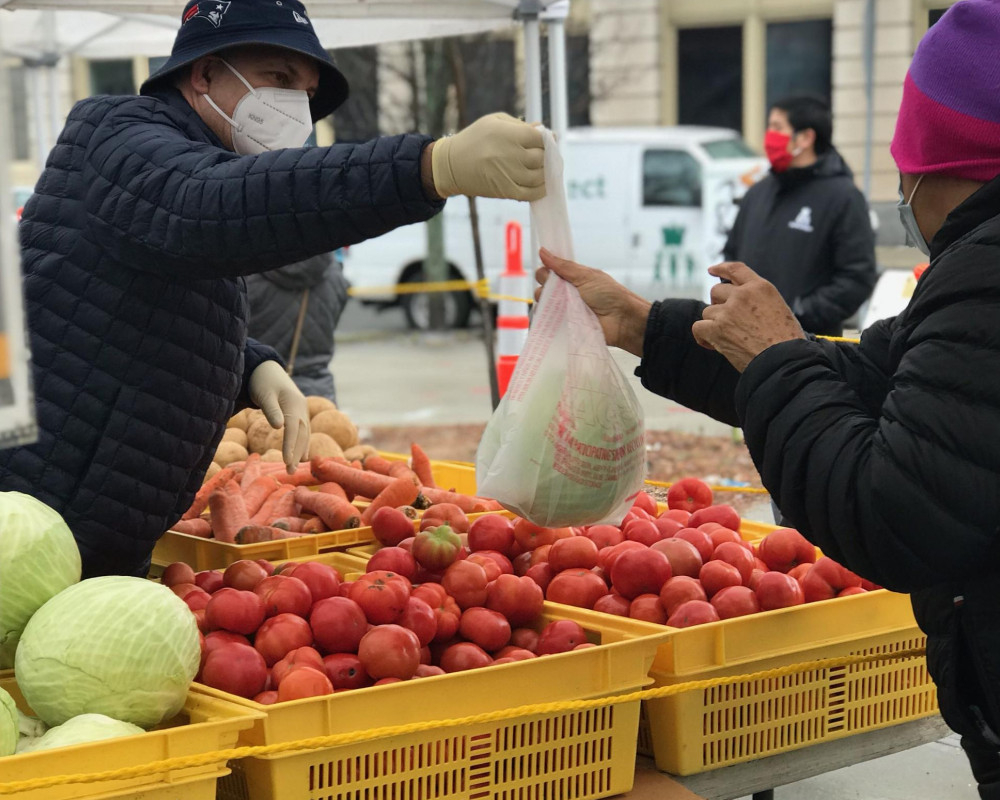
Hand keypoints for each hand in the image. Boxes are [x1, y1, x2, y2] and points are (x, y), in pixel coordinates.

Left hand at [248, 361, 309, 473]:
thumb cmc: (262, 381)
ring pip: (304, 434)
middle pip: (301, 434)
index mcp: (294, 403)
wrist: (267, 369)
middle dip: (297, 454)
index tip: (287, 462)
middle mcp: (301, 408)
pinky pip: (304, 431)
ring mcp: (302, 411)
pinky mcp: (299, 413)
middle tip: (290, 472)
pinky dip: (303, 444)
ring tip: (296, 468)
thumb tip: (279, 427)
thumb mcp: (264, 394)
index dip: (290, 446)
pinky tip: (303, 456)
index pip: (293, 429)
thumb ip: (271, 410)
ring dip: (301, 451)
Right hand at [430, 113, 544, 200]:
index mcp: (508, 134)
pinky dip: (540, 190)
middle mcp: (510, 155)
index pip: (539, 138)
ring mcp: (509, 174)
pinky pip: (530, 193)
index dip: (547, 139)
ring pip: (539, 176)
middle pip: (541, 157)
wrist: (452, 165)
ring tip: (543, 169)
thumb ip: (519, 124)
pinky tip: (541, 185)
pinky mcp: (505, 191)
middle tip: (545, 156)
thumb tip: (542, 130)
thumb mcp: (494, 122)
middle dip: (546, 156)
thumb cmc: (474, 139)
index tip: (547, 141)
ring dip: (545, 173)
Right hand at [536, 248, 651, 355]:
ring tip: (561, 308)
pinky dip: (547, 321)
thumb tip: (543, 251)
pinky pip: (548, 324)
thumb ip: (563, 266)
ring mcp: (563, 312)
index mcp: (570, 280)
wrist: (622, 320)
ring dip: (546, 306)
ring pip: (542, 307)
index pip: (547, 274)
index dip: (545, 273)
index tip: (549, 274)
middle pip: (541, 290)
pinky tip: (553, 320)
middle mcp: (564, 295)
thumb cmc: (609, 295)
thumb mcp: (585, 276)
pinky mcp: (564, 327)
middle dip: (545, 290)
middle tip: (559, 293)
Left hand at [690, 262, 805, 371]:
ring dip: (714, 324)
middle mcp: (742, 295)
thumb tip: (742, 306)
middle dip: (718, 304)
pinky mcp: (717, 329)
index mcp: (760, 288)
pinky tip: (711, 343)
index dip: (721, 269)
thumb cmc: (786, 341)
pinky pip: (698, 327)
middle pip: (716, 291)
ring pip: (708, 312)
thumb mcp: (779, 309)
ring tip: (729, 338)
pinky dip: (702, 336)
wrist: (784, 359)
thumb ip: (759, 301)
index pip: (735, 270)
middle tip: (726, 319)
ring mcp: (728, 311)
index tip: (712, 270)